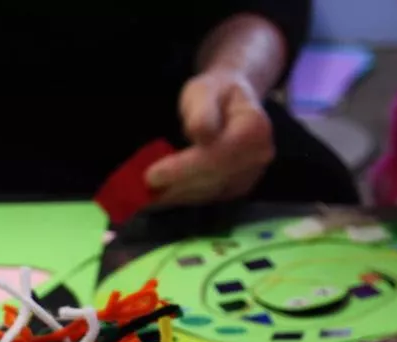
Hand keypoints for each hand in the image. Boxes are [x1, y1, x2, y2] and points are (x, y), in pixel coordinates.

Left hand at [145, 68, 276, 206]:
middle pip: (211, 179)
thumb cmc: (216, 92)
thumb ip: (202, 110)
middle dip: (174, 186)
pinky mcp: (235, 188)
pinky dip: (180, 197)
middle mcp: (258, 158)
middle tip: (138, 192)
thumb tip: (200, 133)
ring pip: (206, 193)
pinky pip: (206, 197)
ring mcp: (248, 176)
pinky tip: (157, 196)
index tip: (151, 175)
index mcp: (255, 130)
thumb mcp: (204, 90)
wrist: (233, 102)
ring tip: (141, 197)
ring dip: (173, 196)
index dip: (183, 169)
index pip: (217, 156)